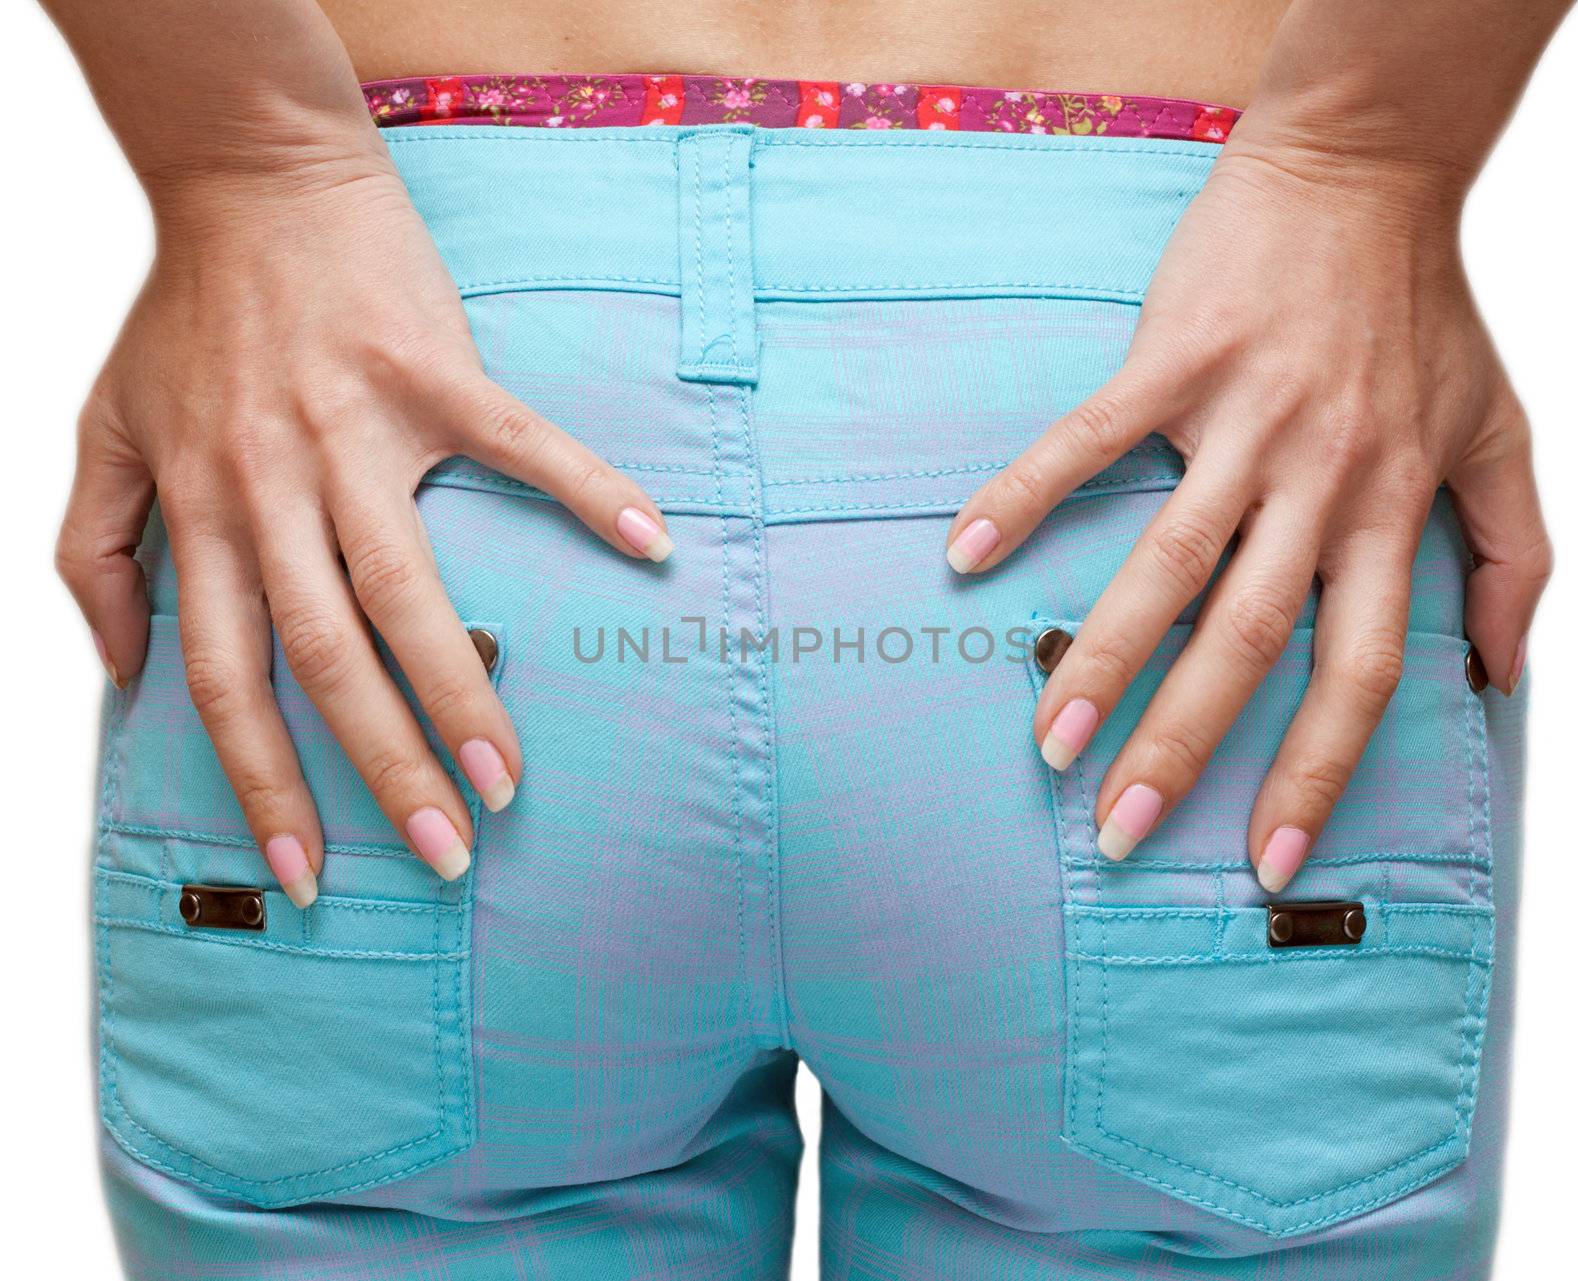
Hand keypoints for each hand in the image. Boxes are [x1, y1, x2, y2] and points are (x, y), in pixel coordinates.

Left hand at [55, 150, 673, 905]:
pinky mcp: (435, 372)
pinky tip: (648, 542)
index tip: (303, 872)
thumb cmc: (184, 313)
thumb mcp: (100, 430)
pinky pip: (518, 445)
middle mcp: (274, 485)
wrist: (249, 177)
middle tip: (446, 854)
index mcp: (202, 510)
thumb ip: (90, 552)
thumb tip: (119, 671)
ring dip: (463, 689)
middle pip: (327, 656)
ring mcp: (360, 428)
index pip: (224, 679)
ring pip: (409, 586)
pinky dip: (584, 489)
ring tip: (510, 778)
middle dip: (384, 769)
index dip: (261, 782)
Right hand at [944, 136, 1550, 890]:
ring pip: (1166, 562)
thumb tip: (1501, 677)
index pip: (1359, 671)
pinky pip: (1090, 440)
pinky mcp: (1173, 360)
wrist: (1363, 173)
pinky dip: (1026, 494)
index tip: (1270, 858)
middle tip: (1119, 831)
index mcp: (1391, 510)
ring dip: (1102, 658)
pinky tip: (967, 554)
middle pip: (1248, 641)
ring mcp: (1241, 420)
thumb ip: (1519, 558)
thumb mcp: (1503, 433)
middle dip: (1183, 747)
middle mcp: (1318, 480)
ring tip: (1046, 741)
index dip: (1318, 772)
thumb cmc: (1424, 308)